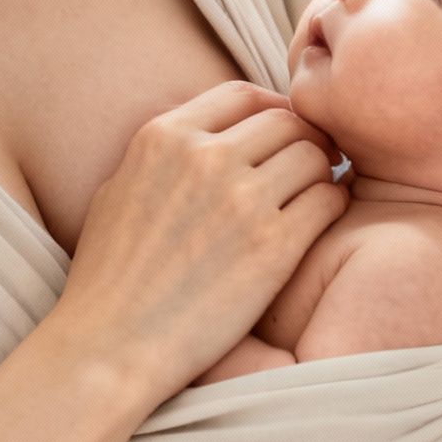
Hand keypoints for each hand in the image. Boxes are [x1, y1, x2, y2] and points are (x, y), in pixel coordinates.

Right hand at [51, 81, 349, 400]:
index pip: (242, 95)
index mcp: (163, 137)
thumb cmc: (108, 277)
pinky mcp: (272, 247)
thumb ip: (165, 154)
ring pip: (314, 156)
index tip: (283, 132)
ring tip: (315, 193)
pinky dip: (333, 204)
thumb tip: (207, 136)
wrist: (110, 345)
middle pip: (286, 121)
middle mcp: (204, 158)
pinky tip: (322, 220)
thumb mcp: (119, 190)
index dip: (272, 108)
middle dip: (305, 138)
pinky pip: (328, 200)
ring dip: (322, 171)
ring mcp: (241, 200)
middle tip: (314, 162)